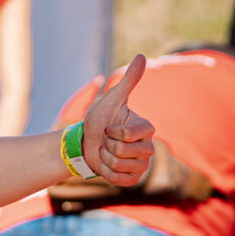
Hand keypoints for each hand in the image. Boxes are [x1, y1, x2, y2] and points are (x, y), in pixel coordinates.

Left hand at [83, 53, 156, 186]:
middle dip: (107, 146)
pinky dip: (107, 173)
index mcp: (146, 128)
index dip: (112, 132)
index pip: (127, 134)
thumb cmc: (99, 120)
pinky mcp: (134, 179)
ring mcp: (142, 165)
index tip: (109, 128)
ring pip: (121, 166)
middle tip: (106, 141)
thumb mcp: (112, 99)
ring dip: (105, 159)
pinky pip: (120, 180)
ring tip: (106, 152)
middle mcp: (148, 147)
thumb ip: (128, 80)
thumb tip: (141, 56)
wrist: (86, 144)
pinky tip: (107, 165)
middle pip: (123, 151)